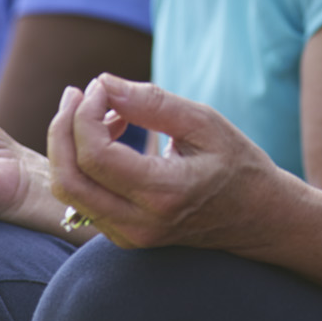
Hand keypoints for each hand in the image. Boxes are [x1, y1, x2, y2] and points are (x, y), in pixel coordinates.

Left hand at [47, 74, 294, 252]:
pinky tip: (108, 136)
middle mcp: (139, 223)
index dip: (85, 114)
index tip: (100, 86)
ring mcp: (129, 237)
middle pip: (68, 179)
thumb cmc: (237, 164)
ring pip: (68, 192)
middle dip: (62, 129)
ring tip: (98, 112)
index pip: (96, 156)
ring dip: (69, 146)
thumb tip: (103, 83)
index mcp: (163, 194)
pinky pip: (82, 199)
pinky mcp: (123, 237)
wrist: (259, 217)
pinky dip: (82, 162)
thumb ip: (152, 103)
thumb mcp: (204, 123)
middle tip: (77, 93)